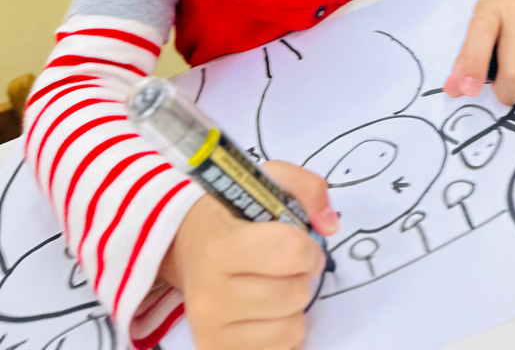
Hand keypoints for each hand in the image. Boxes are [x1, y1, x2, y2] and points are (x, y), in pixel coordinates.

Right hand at [159, 161, 337, 349]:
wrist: (184, 244)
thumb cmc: (232, 212)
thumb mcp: (267, 180)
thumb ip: (307, 188)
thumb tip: (330, 226)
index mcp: (219, 246)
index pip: (290, 253)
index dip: (309, 247)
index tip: (302, 243)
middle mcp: (210, 294)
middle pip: (294, 294)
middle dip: (301, 276)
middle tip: (284, 265)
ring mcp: (211, 330)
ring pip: (292, 328)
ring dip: (294, 306)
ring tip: (273, 286)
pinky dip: (283, 332)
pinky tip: (266, 312)